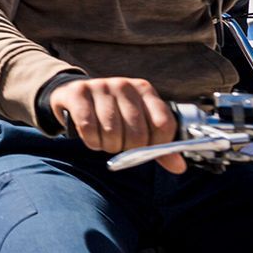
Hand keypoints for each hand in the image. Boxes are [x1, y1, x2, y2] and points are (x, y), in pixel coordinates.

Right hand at [46, 77, 182, 173]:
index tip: (145, 149)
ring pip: (112, 132)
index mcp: (145, 90)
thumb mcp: (137, 124)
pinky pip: (88, 128)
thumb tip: (179, 167)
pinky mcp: (78, 93)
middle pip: (138, 133)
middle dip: (128, 149)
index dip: (157, 145)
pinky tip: (91, 138)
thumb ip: (158, 146)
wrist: (73, 93)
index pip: (164, 124)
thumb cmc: (111, 113)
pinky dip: (91, 141)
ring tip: (105, 141)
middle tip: (120, 145)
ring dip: (108, 146)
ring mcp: (100, 86)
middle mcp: (124, 85)